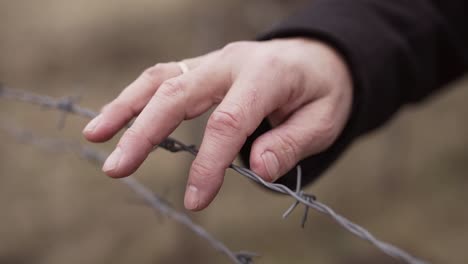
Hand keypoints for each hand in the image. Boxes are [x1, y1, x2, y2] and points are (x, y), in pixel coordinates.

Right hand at [82, 38, 352, 210]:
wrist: (315, 58)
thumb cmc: (321, 92)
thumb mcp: (324, 120)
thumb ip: (292, 143)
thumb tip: (257, 169)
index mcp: (267, 75)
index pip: (229, 121)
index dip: (209, 162)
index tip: (196, 199)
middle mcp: (232, 62)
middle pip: (179, 94)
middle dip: (145, 133)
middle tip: (117, 169)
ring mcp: (213, 62)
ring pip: (162, 80)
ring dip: (126, 108)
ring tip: (96, 136)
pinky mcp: (201, 68)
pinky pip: (164, 78)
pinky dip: (136, 98)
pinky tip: (117, 118)